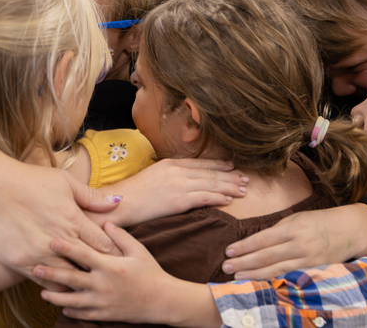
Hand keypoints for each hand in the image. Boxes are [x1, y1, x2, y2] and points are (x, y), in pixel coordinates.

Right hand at [0, 164, 120, 278]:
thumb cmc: (30, 181)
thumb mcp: (64, 182)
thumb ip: (91, 197)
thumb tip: (117, 202)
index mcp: (73, 220)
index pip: (103, 245)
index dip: (110, 252)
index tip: (114, 256)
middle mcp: (59, 240)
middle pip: (88, 265)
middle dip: (97, 269)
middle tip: (104, 275)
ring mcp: (39, 254)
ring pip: (67, 278)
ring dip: (76, 280)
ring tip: (83, 282)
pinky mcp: (21, 262)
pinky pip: (44, 282)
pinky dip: (53, 284)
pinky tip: (58, 282)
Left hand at [34, 223, 219, 326]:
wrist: (163, 301)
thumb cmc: (151, 272)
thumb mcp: (138, 250)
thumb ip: (120, 235)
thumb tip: (104, 221)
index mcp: (110, 266)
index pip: (84, 255)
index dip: (67, 247)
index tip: (51, 240)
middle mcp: (103, 285)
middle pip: (72, 278)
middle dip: (52, 273)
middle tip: (36, 268)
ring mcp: (103, 302)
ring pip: (73, 300)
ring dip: (56, 297)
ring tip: (42, 292)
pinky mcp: (105, 314)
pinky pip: (84, 314)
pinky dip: (71, 310)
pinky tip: (62, 306)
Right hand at [96, 158, 247, 226]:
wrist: (120, 203)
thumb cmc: (132, 194)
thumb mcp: (153, 177)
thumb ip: (170, 176)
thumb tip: (183, 182)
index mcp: (170, 164)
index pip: (201, 164)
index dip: (219, 166)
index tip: (232, 167)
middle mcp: (177, 171)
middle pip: (210, 173)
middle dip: (230, 176)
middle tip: (246, 179)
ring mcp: (179, 185)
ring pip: (211, 184)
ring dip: (229, 187)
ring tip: (243, 190)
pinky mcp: (179, 200)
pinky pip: (204, 197)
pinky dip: (219, 197)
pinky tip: (229, 200)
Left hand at [222, 203, 366, 278]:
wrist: (350, 230)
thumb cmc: (319, 221)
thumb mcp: (297, 218)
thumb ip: (278, 230)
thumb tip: (257, 240)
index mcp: (292, 228)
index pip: (262, 239)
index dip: (244, 247)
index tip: (228, 252)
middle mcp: (299, 244)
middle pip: (266, 256)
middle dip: (244, 263)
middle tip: (226, 267)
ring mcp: (307, 260)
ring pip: (276, 270)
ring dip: (254, 274)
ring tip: (237, 277)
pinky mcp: (314, 270)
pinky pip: (290, 277)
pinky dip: (274, 280)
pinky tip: (261, 283)